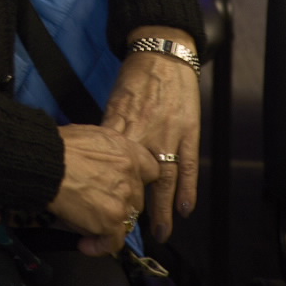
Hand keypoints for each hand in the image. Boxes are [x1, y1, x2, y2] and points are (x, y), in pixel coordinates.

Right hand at [47, 123, 159, 255]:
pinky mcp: (112, 220)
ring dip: (110, 226)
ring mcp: (123, 199)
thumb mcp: (92, 135)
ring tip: (88, 228)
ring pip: (126, 221)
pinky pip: (113, 242)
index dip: (139, 180)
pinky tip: (85, 244)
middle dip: (121, 204)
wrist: (46, 162)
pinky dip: (99, 246)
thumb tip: (103, 163)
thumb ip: (108, 151)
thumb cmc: (59, 146)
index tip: (126, 186)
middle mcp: (131, 175)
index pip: (151, 170)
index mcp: (128, 151)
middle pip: (137, 198)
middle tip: (99, 207)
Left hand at [102, 27, 200, 242]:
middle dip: (134, 205)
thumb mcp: (114, 101)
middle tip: (130, 231)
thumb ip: (109, 129)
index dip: (107, 187)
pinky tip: (185, 209)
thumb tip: (96, 153)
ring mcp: (169, 134)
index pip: (112, 164)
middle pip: (137, 177)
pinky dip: (188, 189)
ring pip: (165, 178)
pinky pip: (188, 165)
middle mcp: (144, 133)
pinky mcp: (189, 132)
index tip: (101, 208)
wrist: (163, 53)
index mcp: (122, 125)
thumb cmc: (135, 77)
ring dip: (163, 208)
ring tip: (161, 232)